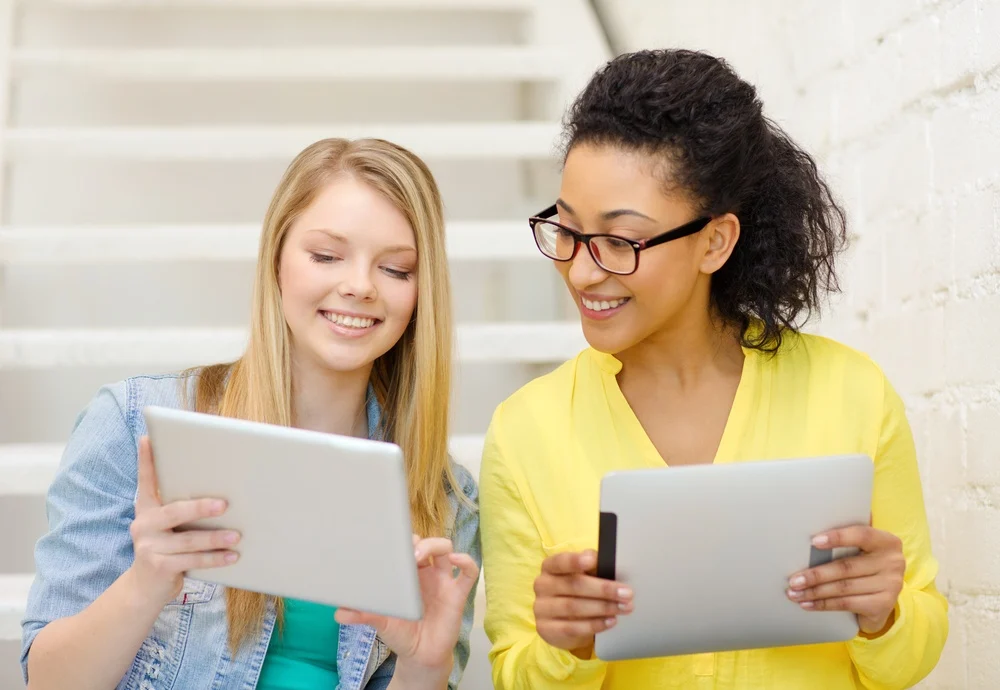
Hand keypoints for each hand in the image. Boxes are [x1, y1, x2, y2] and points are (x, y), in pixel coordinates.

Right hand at [128, 436, 239, 606]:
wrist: (145, 589)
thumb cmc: (166, 549)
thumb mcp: (168, 527)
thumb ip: (182, 510)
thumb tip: (223, 494)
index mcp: (147, 509)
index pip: (145, 481)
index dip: (146, 460)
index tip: (148, 438)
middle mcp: (143, 524)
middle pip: (174, 512)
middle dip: (200, 508)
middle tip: (224, 504)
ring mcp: (149, 546)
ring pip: (188, 539)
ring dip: (215, 538)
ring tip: (237, 535)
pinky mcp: (158, 566)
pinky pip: (192, 560)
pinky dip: (214, 559)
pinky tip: (232, 556)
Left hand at [335, 536, 477, 679]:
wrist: (420, 656)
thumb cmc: (401, 633)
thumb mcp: (380, 622)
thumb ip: (362, 614)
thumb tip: (339, 613)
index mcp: (408, 573)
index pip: (407, 546)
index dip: (402, 539)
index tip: (391, 539)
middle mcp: (426, 572)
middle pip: (427, 542)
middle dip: (418, 540)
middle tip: (405, 550)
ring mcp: (443, 581)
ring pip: (446, 549)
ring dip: (435, 545)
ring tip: (420, 554)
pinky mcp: (458, 593)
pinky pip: (469, 572)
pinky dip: (465, 561)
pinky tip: (456, 560)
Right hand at [533, 550, 632, 658]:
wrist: (562, 622)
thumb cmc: (576, 591)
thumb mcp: (583, 575)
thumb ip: (591, 566)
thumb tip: (604, 560)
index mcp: (550, 567)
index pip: (560, 561)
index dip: (575, 561)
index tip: (592, 560)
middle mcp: (542, 585)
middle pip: (573, 585)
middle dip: (603, 589)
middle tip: (627, 593)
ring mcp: (541, 608)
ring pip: (574, 607)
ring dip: (603, 608)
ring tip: (623, 608)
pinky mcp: (546, 629)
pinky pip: (572, 628)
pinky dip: (594, 625)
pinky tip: (610, 621)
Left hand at [787, 526, 904, 634]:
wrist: (883, 598)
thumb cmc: (864, 565)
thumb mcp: (862, 549)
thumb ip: (847, 539)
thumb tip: (810, 529)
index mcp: (886, 542)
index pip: (861, 535)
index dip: (837, 538)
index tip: (813, 542)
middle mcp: (893, 562)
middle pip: (846, 567)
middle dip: (816, 575)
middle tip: (793, 580)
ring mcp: (890, 585)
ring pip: (843, 588)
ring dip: (815, 592)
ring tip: (794, 593)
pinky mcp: (883, 605)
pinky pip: (847, 604)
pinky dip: (824, 604)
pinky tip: (808, 604)